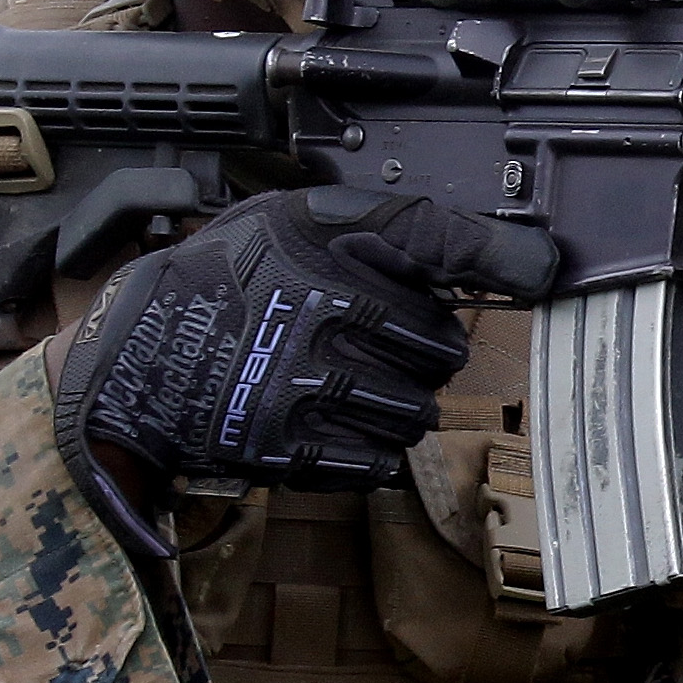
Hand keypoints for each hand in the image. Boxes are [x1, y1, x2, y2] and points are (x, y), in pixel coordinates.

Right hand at [56, 188, 558, 553]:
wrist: (137, 358)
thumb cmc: (230, 280)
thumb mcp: (296, 221)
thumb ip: (392, 229)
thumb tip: (507, 253)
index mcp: (324, 248)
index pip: (439, 243)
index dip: (504, 259)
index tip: (546, 270)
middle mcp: (322, 314)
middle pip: (443, 349)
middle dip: (423, 351)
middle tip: (375, 343)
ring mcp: (308, 387)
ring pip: (416, 412)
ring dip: (397, 406)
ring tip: (349, 385)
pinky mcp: (291, 450)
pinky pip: (377, 462)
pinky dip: (366, 450)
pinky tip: (331, 423)